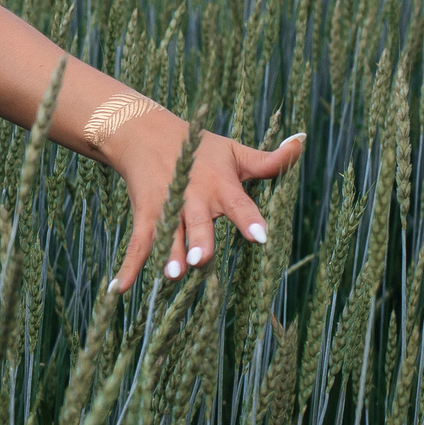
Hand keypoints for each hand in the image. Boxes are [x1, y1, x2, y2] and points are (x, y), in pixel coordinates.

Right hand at [103, 112, 304, 292]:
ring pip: (168, 236)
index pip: (239, 204)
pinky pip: (137, 245)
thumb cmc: (199, 149)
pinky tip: (121, 289)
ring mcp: (166, 209)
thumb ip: (270, 159)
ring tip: (173, 275)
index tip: (261, 237)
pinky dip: (129, 267)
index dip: (249, 220)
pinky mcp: (145, 217)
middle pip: (198, 225)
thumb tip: (302, 141)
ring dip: (169, 255)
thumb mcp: (234, 151)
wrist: (144, 134)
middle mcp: (193, 199)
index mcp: (220, 184)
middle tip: (202, 260)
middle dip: (200, 242)